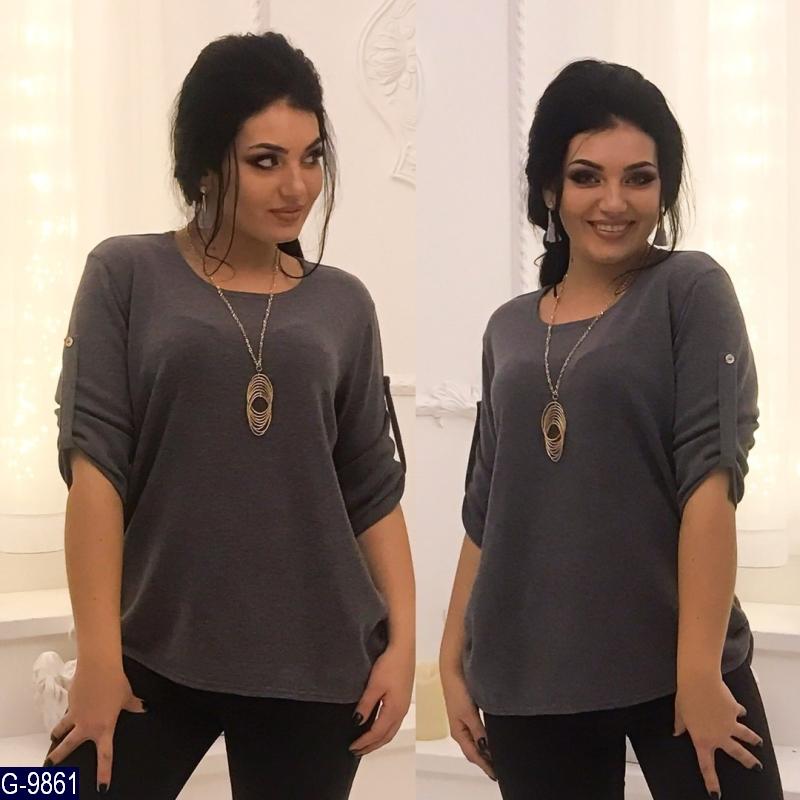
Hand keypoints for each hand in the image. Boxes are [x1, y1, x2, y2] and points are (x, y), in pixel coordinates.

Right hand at [45, 660, 146, 791]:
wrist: (98, 668)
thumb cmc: (116, 683)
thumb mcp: (127, 696)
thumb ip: (134, 705)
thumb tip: (144, 708)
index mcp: (104, 728)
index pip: (105, 755)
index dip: (104, 772)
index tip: (101, 787)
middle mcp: (86, 726)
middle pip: (68, 747)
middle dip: (58, 757)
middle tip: (50, 766)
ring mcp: (76, 715)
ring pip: (61, 729)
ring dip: (57, 734)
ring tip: (53, 738)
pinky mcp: (70, 702)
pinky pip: (67, 712)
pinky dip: (66, 714)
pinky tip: (67, 710)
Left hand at [349, 643, 413, 755]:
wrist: (404, 649)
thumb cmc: (391, 665)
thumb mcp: (374, 685)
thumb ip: (366, 705)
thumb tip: (357, 722)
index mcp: (394, 710)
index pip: (376, 733)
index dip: (364, 742)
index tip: (351, 747)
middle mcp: (401, 712)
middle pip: (386, 737)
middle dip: (371, 746)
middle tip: (357, 751)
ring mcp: (403, 706)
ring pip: (391, 731)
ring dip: (378, 740)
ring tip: (366, 744)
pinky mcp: (403, 700)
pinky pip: (393, 723)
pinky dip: (384, 731)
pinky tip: (378, 727)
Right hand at [440, 663, 495, 780]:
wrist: (453, 669)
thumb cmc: (457, 689)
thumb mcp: (469, 713)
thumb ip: (478, 731)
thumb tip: (487, 749)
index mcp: (458, 732)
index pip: (473, 755)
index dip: (484, 766)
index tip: (496, 775)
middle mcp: (460, 728)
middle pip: (473, 751)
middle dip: (485, 761)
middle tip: (499, 769)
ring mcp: (464, 721)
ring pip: (476, 742)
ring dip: (485, 750)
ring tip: (497, 757)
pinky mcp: (469, 712)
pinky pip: (478, 732)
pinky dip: (485, 739)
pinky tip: (492, 738)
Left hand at [674, 673, 762, 796]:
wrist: (699, 682)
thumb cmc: (686, 697)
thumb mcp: (679, 713)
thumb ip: (680, 725)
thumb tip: (676, 732)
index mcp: (702, 740)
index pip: (706, 766)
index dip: (711, 781)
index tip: (716, 794)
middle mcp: (719, 736)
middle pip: (737, 753)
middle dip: (748, 761)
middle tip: (756, 767)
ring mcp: (729, 724)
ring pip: (745, 736)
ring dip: (753, 739)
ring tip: (758, 743)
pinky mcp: (734, 711)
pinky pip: (739, 713)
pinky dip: (740, 712)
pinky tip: (741, 711)